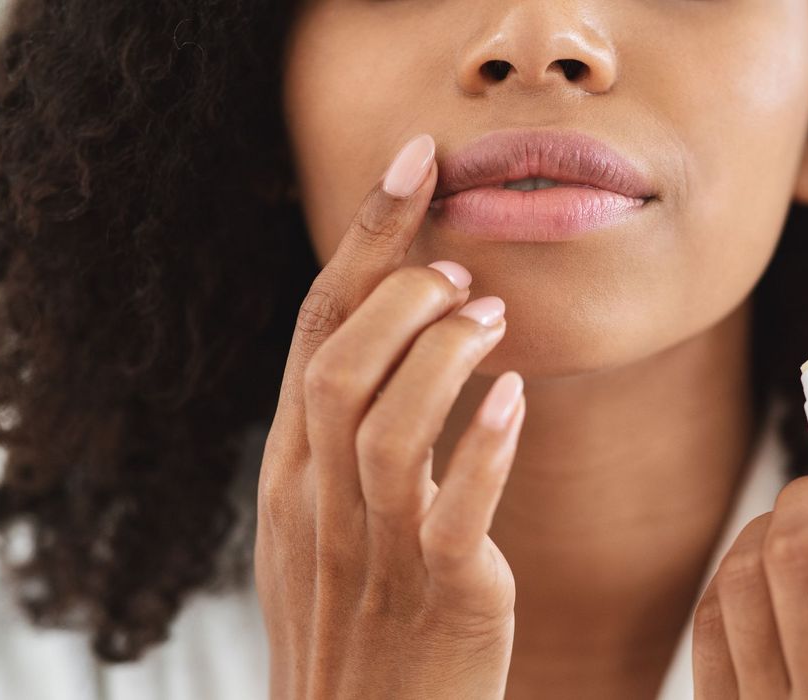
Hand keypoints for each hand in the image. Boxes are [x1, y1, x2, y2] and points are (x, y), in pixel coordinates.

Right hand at [254, 133, 525, 699]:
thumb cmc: (359, 626)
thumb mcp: (326, 528)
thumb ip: (345, 444)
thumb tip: (396, 352)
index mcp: (292, 473)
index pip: (316, 331)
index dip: (365, 240)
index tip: (413, 163)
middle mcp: (319, 500)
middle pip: (338, 360)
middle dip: (399, 290)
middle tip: (459, 268)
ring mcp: (373, 547)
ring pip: (385, 423)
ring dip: (441, 354)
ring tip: (491, 318)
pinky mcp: (439, 593)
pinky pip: (452, 509)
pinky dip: (482, 445)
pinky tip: (514, 398)